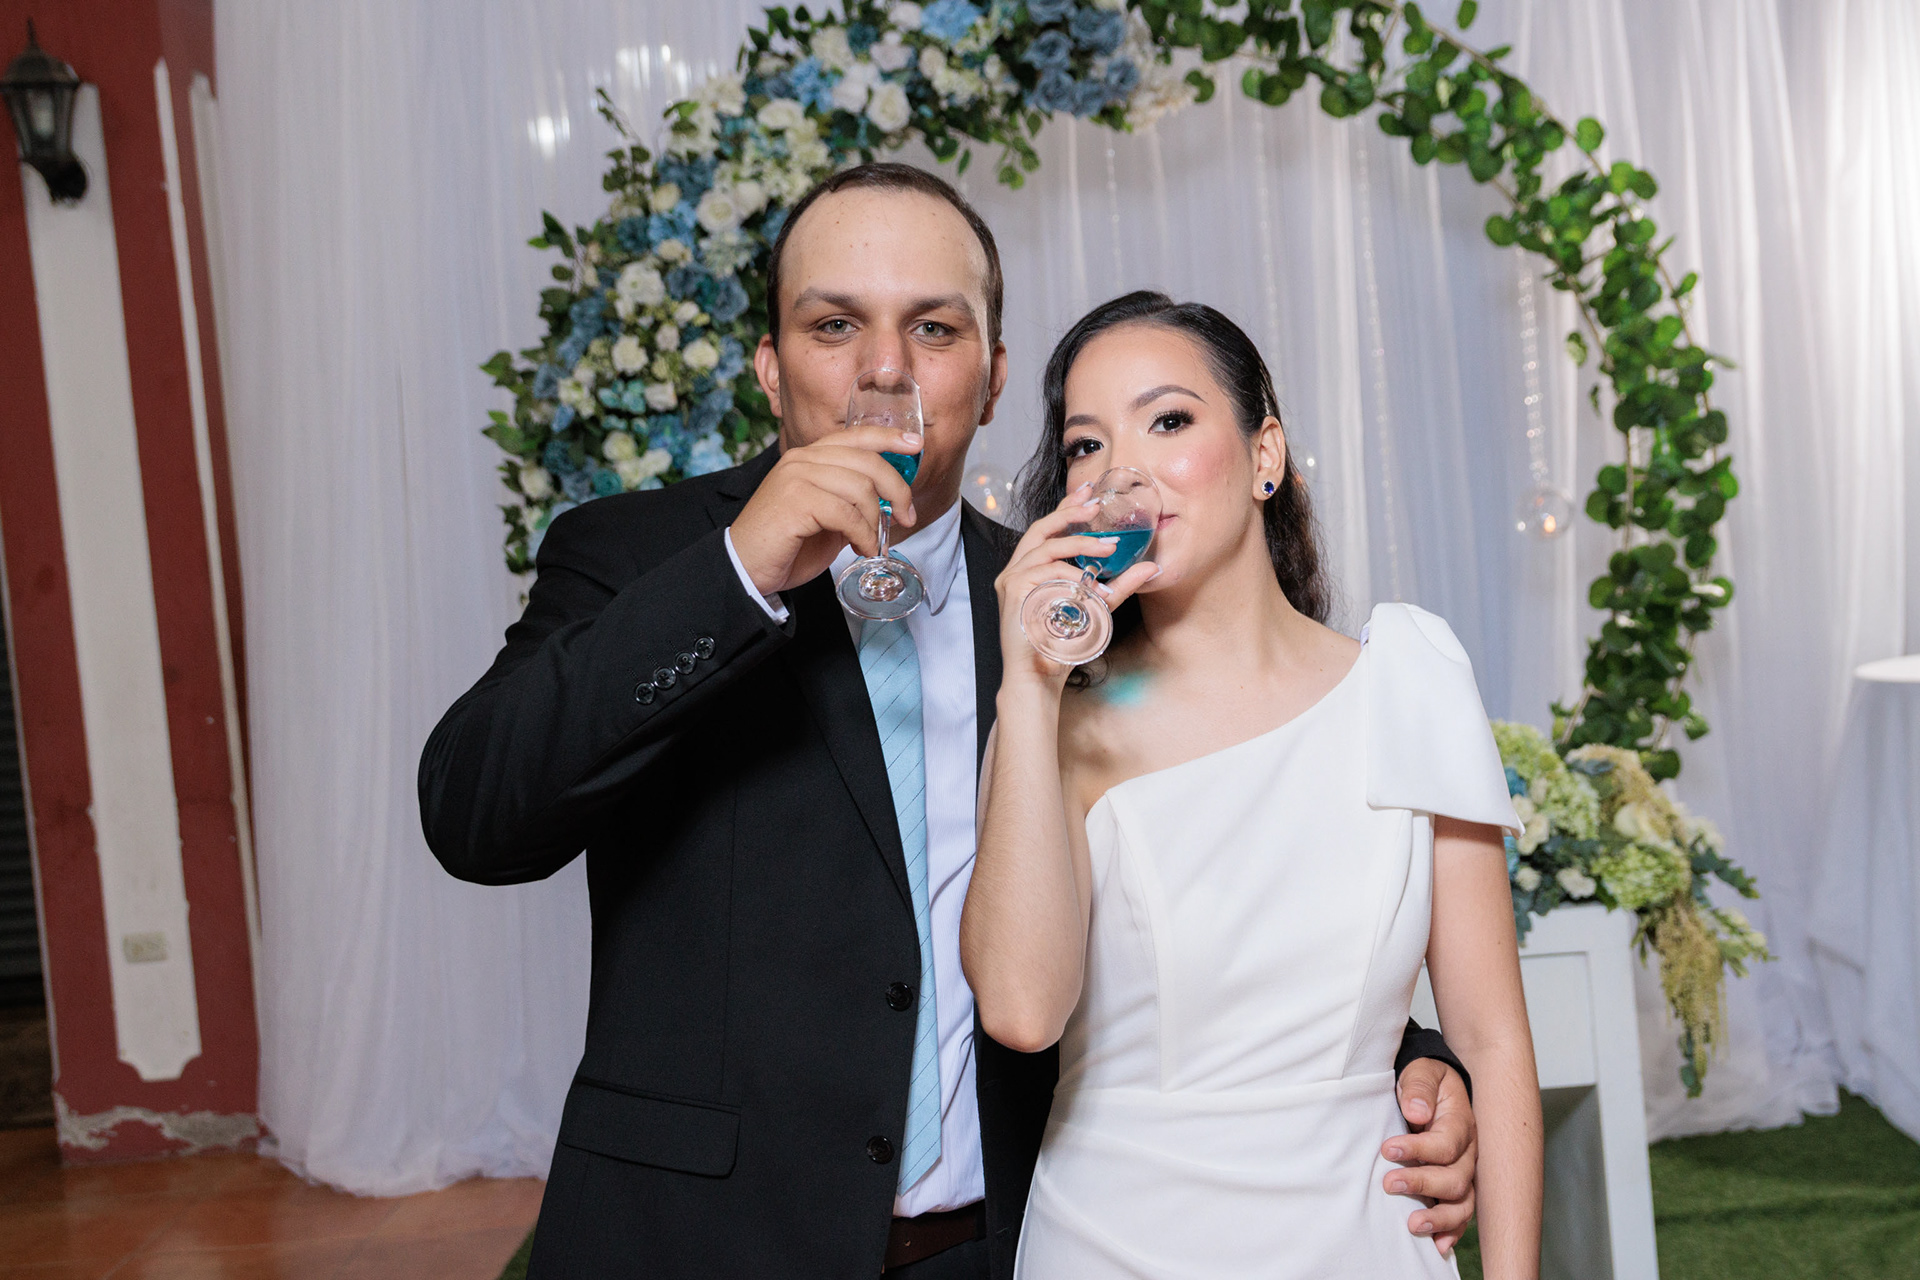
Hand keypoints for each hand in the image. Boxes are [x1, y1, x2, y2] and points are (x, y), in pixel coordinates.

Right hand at [730, 426, 919, 596]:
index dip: (888, 437)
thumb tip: (888, 504)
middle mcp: (802, 459)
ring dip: (875, 521)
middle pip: (867, 461)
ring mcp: (797, 477)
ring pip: (860, 488)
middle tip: (906, 517)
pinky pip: (846, 513)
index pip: (855, 435)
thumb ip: (851, 503)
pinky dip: (862, 534)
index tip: (915, 445)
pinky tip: (860, 548)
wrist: (746, 567)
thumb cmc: (786, 544)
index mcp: (809, 457)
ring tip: (871, 543)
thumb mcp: (826, 518)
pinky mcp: (796, 501)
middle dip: (897, 490)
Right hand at [993, 482, 1159, 688]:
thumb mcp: (1097, 607)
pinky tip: (1088, 583)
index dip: (1068, 507)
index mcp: (1030, 569)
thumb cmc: (1062, 644)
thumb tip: (1152, 567)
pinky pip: (1044, 571)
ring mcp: (1012, 580)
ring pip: (1046, 547)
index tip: (1089, 491)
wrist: (1039, 677)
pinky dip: (1070, 574)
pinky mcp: (1014, 592)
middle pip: (1041, 529)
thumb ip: (1120, 586)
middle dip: (1069, 512)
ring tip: (1109, 548)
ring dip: (1079, 544)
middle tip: (1097, 505)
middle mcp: (1016, 570)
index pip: (1047, 530)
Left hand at [1383, 1059, 1477, 1255]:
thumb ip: (1419, 1088)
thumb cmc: (1425, 1080)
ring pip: (1463, 1203)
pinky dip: (1451, 1231)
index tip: (1388, 1149)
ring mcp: (1465, 1172)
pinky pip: (1462, 1213)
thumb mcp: (1422, 1072)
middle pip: (1456, 1178)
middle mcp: (1468, 1152)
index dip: (1418, 1150)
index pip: (1446, 1144)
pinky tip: (1438, 1244)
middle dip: (1423, 1184)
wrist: (1434, 1087)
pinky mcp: (1457, 1187)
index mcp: (1460, 1122)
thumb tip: (1416, 1111)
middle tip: (1389, 1183)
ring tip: (1412, 1224)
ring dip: (1439, 1217)